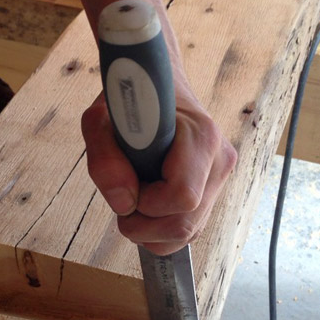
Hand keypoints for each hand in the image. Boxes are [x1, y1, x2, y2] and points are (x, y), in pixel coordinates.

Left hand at [82, 80, 237, 255]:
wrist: (155, 86)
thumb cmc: (130, 99)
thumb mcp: (99, 118)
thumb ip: (104, 159)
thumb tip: (124, 204)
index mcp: (201, 136)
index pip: (182, 196)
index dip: (147, 203)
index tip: (128, 185)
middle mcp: (219, 160)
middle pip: (185, 225)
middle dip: (144, 226)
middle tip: (122, 201)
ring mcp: (220, 178)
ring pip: (189, 233)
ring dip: (151, 231)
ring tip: (133, 200)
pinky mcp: (214, 191)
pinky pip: (190, 230)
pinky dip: (162, 230)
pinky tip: (147, 205)